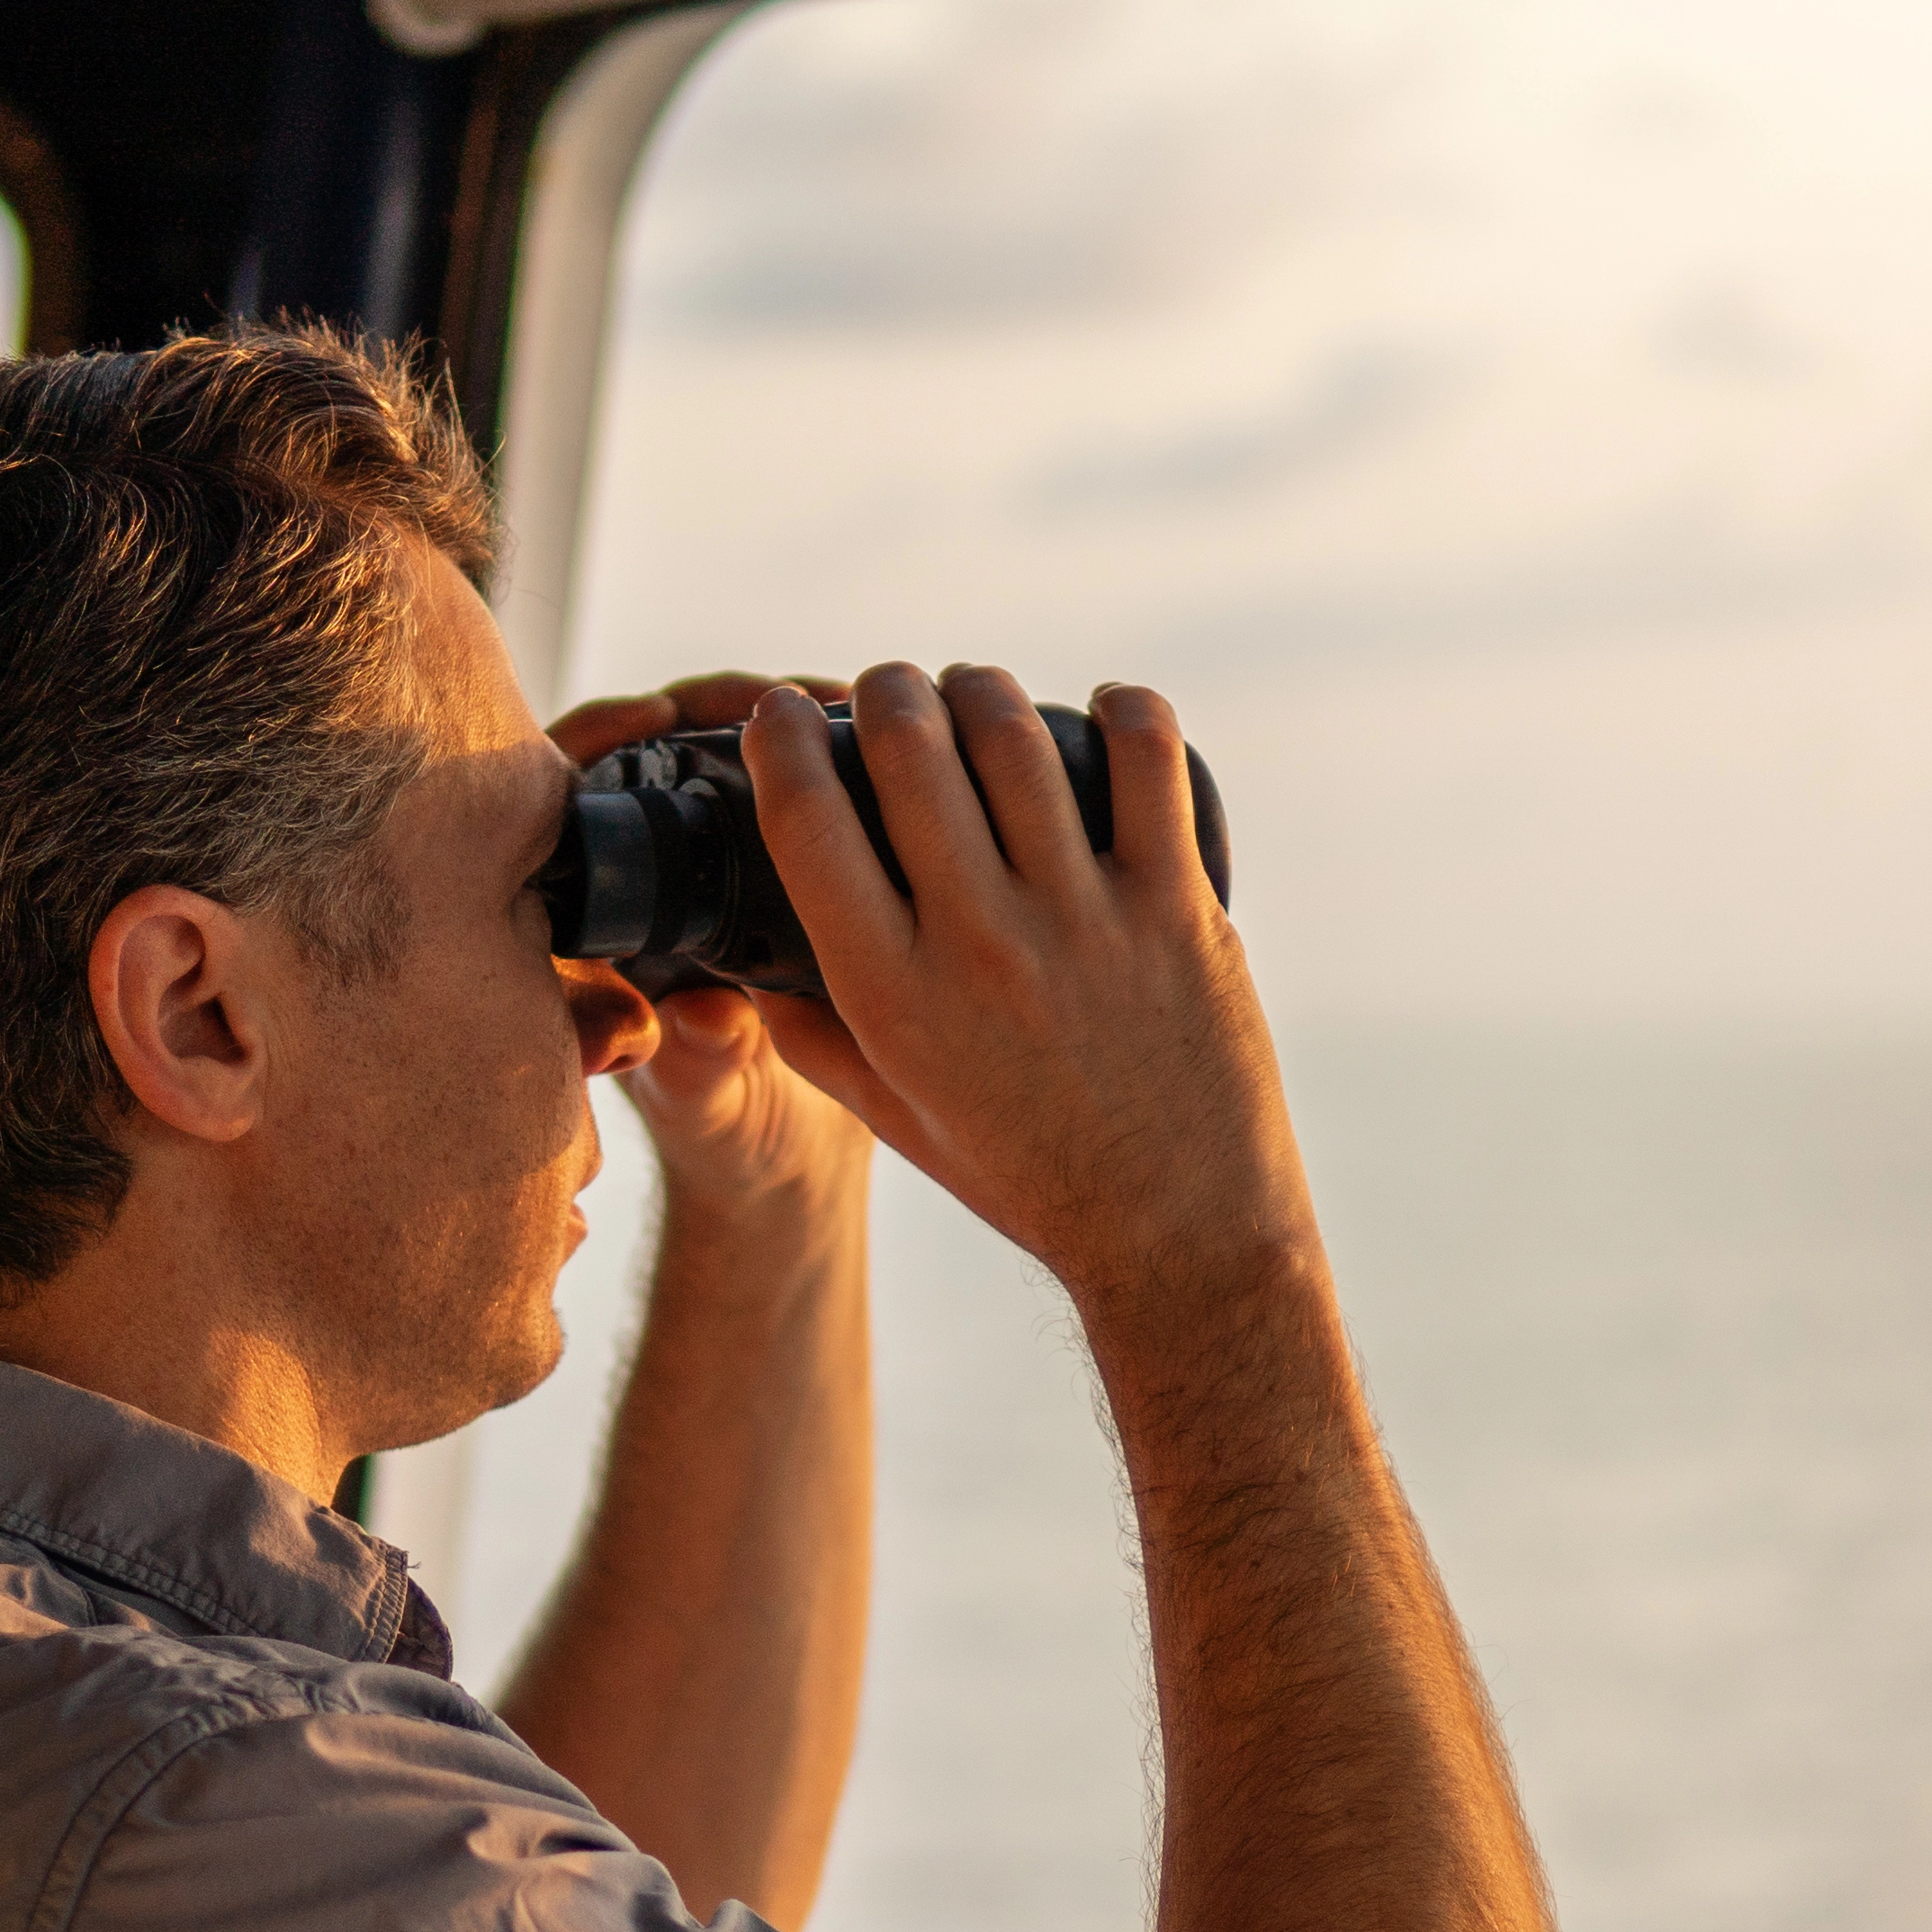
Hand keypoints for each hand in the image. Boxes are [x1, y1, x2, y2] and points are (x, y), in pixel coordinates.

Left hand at [548, 672, 875, 1235]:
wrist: (795, 1166)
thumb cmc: (727, 1146)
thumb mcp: (710, 1112)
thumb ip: (695, 1069)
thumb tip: (691, 1019)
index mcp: (592, 931)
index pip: (561, 804)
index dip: (594, 740)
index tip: (653, 715)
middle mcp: (636, 891)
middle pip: (647, 757)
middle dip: (705, 710)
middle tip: (770, 699)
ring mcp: (704, 878)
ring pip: (721, 763)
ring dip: (775, 726)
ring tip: (838, 705)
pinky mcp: (768, 874)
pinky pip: (784, 794)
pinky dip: (821, 762)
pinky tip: (873, 743)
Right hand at [734, 661, 1314, 1322]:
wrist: (1181, 1243)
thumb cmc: (1033, 1182)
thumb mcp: (901, 1124)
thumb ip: (820, 1046)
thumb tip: (750, 978)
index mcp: (892, 995)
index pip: (805, 818)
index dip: (782, 737)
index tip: (785, 716)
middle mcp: (979, 945)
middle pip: (904, 744)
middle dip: (885, 690)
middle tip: (891, 693)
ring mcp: (1084, 920)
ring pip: (1012, 734)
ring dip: (979, 688)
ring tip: (973, 695)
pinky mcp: (1178, 909)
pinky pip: (1148, 760)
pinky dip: (1120, 713)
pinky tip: (1100, 714)